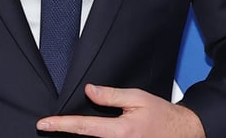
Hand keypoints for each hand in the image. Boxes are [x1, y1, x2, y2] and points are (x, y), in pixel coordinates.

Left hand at [36, 83, 204, 136]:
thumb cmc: (162, 115)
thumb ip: (111, 96)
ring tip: (64, 126)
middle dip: (66, 131)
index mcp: (121, 131)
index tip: (43, 123)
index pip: (83, 127)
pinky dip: (92, 137)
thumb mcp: (137, 98)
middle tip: (49, 124)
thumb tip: (89, 91)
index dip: (60, 125)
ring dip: (79, 135)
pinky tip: (83, 132)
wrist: (182, 132)